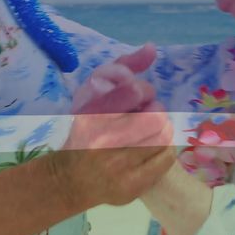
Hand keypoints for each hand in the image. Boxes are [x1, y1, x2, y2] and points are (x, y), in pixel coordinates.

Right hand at [51, 44, 176, 207]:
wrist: (69, 179)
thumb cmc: (84, 130)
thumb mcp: (91, 94)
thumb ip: (120, 67)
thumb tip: (152, 48)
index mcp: (90, 114)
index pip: (132, 92)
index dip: (143, 91)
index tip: (139, 96)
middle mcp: (102, 140)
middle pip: (154, 115)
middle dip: (155, 111)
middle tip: (147, 115)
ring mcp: (117, 166)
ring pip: (162, 137)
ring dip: (161, 129)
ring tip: (151, 131)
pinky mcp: (130, 186)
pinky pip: (164, 159)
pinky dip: (164, 149)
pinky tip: (153, 148)